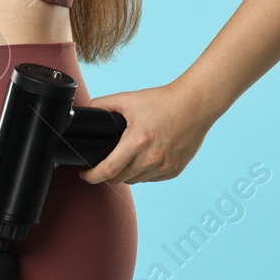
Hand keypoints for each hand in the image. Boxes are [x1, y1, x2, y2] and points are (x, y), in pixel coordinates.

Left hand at [78, 82, 217, 184]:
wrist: (195, 105)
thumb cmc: (162, 101)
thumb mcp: (127, 98)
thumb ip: (103, 104)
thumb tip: (86, 111)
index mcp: (137, 141)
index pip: (108, 170)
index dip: (92, 176)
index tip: (84, 174)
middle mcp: (151, 158)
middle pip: (119, 178)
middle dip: (106, 174)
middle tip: (102, 164)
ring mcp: (164, 167)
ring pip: (135, 181)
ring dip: (125, 174)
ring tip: (123, 160)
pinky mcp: (174, 170)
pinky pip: (151, 179)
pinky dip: (142, 173)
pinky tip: (142, 159)